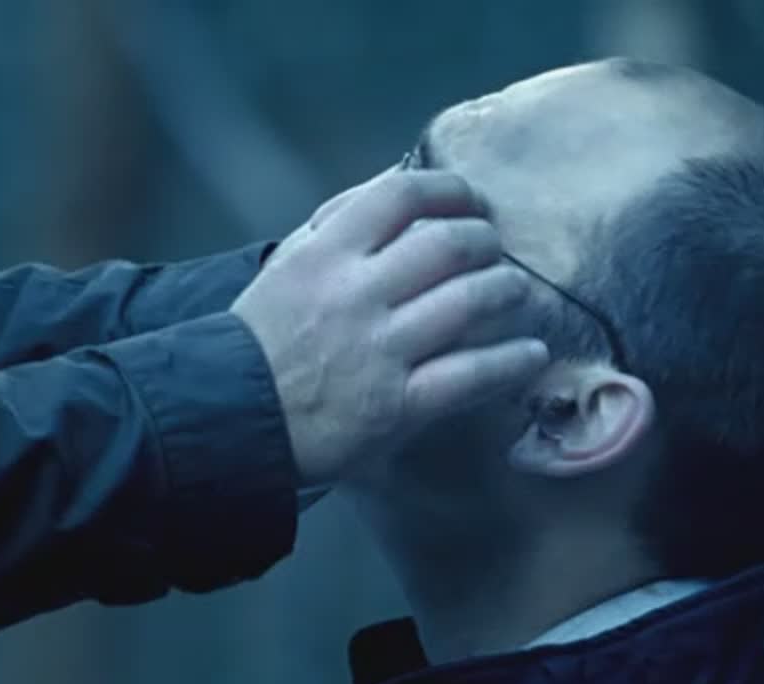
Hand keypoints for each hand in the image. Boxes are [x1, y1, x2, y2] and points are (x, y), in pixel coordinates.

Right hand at [231, 170, 548, 486]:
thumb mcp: (288, 266)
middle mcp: (357, 293)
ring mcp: (381, 349)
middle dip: (486, 241)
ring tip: (517, 292)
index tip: (472, 201)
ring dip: (507, 291)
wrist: (229, 416)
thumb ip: (339, 228)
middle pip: (450, 244)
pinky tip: (533, 354)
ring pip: (470, 302)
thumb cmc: (262, 339)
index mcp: (326, 252)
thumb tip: (400, 187)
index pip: (404, 195)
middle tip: (494, 251)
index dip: (452, 190)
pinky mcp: (398, 405)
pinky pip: (471, 375)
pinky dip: (512, 361)